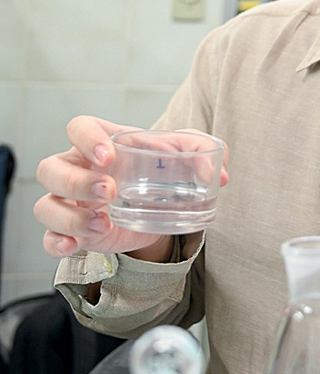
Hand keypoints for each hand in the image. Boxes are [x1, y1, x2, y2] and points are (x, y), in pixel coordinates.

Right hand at [34, 115, 228, 259]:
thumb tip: (219, 175)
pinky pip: (48, 238)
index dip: (86, 138)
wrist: (160, 205)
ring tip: (102, 223)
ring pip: (46, 205)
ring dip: (69, 216)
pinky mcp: (73, 232)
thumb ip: (204, 152)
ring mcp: (71, 202)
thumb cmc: (164, 168)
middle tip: (109, 192)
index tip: (108, 155)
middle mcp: (77, 169)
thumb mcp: (187, 153)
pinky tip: (76, 246)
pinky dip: (57, 243)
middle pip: (51, 168)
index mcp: (101, 142)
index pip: (78, 127)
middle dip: (76, 181)